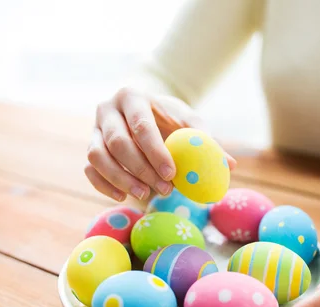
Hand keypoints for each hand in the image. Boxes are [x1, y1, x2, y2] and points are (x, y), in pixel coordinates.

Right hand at [85, 88, 235, 201]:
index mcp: (132, 97)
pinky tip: (123, 196)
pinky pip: (90, 170)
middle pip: (117, 142)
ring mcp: (93, 130)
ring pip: (98, 157)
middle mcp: (107, 110)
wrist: (146, 112)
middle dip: (141, 169)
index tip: (172, 173)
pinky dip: (104, 185)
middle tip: (165, 189)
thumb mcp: (188, 123)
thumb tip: (230, 165)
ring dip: (121, 179)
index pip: (141, 126)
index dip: (156, 152)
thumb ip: (206, 141)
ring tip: (146, 195)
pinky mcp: (89, 149)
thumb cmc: (170, 118)